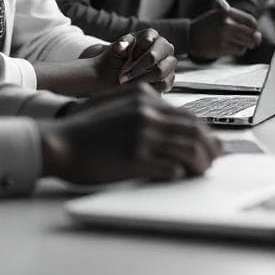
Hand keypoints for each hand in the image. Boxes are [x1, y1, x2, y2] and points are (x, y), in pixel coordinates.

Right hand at [39, 85, 221, 184]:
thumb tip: (170, 123)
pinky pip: (171, 166)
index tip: (212, 142)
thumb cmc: (84, 128)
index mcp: (143, 97)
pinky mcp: (135, 157)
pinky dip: (181, 173)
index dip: (204, 131)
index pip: (186, 114)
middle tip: (216, 158)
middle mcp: (146, 112)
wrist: (58, 142)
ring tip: (203, 171)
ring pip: (188, 148)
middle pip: (194, 130)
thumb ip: (142, 108)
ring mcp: (142, 134)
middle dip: (210, 146)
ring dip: (201, 162)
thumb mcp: (115, 104)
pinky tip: (182, 177)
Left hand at [92, 30, 176, 92]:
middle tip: (123, 76)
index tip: (122, 61)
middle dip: (136, 68)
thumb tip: (122, 45)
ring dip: (141, 79)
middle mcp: (163, 47)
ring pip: (160, 71)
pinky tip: (138, 87)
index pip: (147, 41)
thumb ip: (118, 46)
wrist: (113, 79)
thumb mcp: (112, 52)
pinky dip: (149, 87)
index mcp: (151, 35)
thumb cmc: (115, 62)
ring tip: (129, 83)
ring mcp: (168, 63)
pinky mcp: (169, 79)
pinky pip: (164, 84)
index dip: (133, 53)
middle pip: (154, 56)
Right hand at [188, 7, 260, 60]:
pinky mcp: (221, 48)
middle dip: (254, 39)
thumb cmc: (208, 25)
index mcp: (226, 13)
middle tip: (253, 40)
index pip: (250, 21)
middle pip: (251, 34)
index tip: (255, 30)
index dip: (255, 27)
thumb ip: (238, 22)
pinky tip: (229, 46)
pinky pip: (238, 50)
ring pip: (246, 44)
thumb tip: (258, 35)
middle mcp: (226, 24)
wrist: (189, 35)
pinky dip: (237, 49)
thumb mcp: (220, 16)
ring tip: (235, 41)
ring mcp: (223, 37)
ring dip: (244, 44)